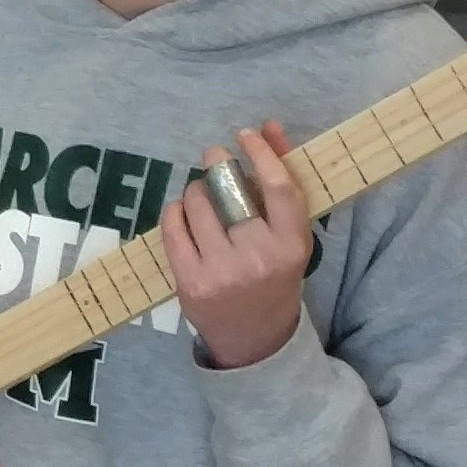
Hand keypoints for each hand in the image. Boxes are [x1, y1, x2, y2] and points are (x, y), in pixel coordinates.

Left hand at [157, 123, 315, 371]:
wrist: (256, 338)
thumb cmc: (275, 275)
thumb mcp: (289, 236)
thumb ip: (281, 182)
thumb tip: (270, 128)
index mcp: (293, 245)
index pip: (280, 188)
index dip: (261, 153)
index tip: (245, 134)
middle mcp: (260, 258)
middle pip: (231, 192)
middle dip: (218, 167)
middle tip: (214, 160)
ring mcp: (223, 272)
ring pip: (198, 205)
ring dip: (195, 191)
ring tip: (202, 197)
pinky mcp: (191, 282)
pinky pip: (173, 227)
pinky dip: (175, 212)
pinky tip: (183, 214)